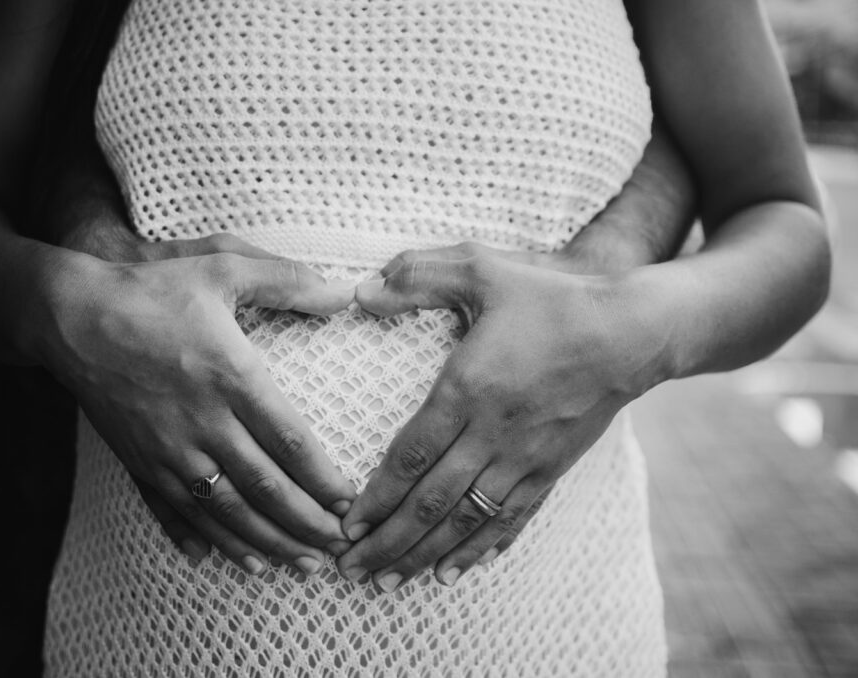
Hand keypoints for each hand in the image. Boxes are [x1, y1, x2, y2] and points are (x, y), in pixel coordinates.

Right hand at [41, 234, 357, 575]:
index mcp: (230, 377)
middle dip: (307, 525)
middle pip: (265, 488)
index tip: (351, 504)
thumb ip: (287, 280)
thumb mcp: (221, 266)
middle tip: (342, 549)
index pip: (290, 441)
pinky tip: (224, 560)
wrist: (70, 316)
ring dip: (267, 543)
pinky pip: (175, 512)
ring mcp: (168, 449)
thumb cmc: (150, 290)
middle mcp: (202, 423)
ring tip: (301, 565)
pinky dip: (204, 539)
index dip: (324, 479)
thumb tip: (346, 292)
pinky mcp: (140, 462)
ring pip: (226, 511)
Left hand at [335, 242, 659, 590]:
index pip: (410, 456)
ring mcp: (524, 458)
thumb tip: (358, 291)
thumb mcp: (482, 267)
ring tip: (389, 584)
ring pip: (466, 521)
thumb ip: (418, 275)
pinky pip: (511, 519)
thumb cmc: (554, 297)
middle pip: (431, 502)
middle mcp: (493, 434)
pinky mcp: (550, 469)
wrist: (633, 331)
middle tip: (350, 571)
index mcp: (468, 389)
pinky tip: (457, 571)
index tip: (345, 524)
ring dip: (424, 555)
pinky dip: (480, 549)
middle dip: (387, 541)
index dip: (376, 496)